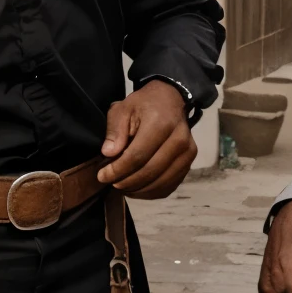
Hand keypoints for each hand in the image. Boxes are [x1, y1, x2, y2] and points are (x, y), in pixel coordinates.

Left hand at [97, 81, 196, 198]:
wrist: (171, 100)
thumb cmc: (144, 105)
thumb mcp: (123, 108)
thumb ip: (115, 130)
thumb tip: (109, 154)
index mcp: (161, 123)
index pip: (137, 156)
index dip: (118, 170)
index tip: (102, 176)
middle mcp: (179, 140)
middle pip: (150, 171)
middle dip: (127, 182)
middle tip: (111, 184)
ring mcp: (188, 153)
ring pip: (161, 182)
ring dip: (139, 190)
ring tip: (122, 187)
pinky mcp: (189, 163)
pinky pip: (170, 186)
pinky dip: (152, 192)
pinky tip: (137, 189)